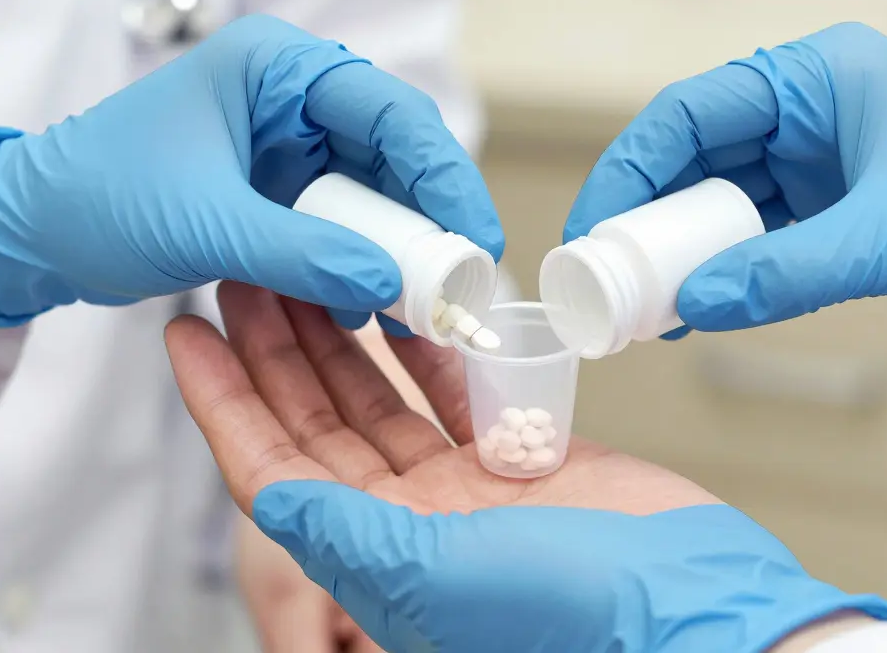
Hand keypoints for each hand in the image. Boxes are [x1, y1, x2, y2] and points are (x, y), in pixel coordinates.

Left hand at [0, 14, 502, 326]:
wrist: (31, 234)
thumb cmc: (94, 199)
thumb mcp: (205, 225)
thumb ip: (302, 255)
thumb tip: (391, 285)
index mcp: (275, 70)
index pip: (389, 112)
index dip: (443, 175)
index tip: (476, 239)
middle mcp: (292, 101)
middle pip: (394, 156)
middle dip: (427, 222)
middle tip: (459, 284)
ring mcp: (288, 149)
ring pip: (375, 198)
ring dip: (397, 253)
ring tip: (416, 310)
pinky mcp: (280, 195)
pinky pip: (343, 228)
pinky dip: (359, 266)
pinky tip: (367, 309)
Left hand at [164, 282, 886, 652]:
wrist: (700, 612)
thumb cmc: (581, 618)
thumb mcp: (444, 580)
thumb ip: (350, 537)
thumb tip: (264, 494)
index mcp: (376, 559)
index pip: (272, 468)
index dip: (222, 402)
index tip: (186, 333)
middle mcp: (409, 526)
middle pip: (316, 422)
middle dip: (275, 349)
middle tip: (247, 272)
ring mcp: (464, 493)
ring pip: (379, 399)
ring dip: (341, 337)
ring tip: (311, 269)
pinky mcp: (521, 462)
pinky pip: (455, 393)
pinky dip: (429, 347)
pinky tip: (403, 303)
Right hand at [565, 22, 886, 337]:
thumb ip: (788, 273)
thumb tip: (694, 307)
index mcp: (819, 79)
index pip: (692, 111)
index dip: (630, 170)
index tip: (592, 231)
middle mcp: (811, 113)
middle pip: (696, 159)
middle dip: (649, 220)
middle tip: (605, 281)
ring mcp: (822, 163)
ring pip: (721, 204)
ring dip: (682, 255)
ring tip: (640, 310)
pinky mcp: (834, 211)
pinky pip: (757, 240)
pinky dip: (724, 274)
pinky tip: (694, 314)